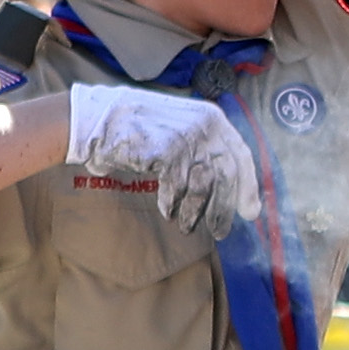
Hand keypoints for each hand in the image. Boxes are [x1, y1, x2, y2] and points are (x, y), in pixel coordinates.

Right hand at [65, 81, 259, 239]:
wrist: (98, 118)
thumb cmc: (141, 130)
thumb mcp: (181, 130)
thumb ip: (204, 150)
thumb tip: (229, 187)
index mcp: (213, 118)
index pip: (242, 156)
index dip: (248, 187)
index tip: (250, 213)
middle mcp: (205, 125)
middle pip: (226, 175)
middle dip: (223, 208)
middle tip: (220, 232)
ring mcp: (186, 136)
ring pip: (202, 186)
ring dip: (195, 212)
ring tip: (187, 227)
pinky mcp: (166, 151)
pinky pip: (176, 188)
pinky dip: (171, 204)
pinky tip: (166, 212)